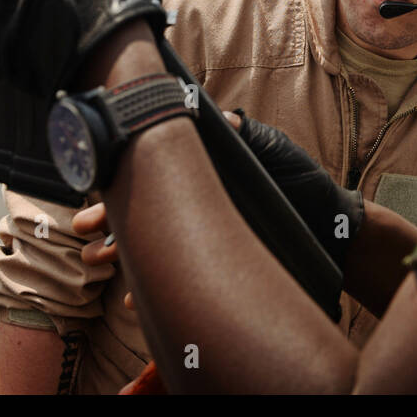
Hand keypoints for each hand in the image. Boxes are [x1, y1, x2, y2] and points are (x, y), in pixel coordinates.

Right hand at [72, 110, 365, 272]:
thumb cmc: (302, 181)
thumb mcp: (276, 151)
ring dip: (119, 255)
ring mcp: (204, 234)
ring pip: (150, 245)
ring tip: (97, 261)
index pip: (153, 174)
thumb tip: (223, 117)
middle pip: (141, 211)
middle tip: (84, 233)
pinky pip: (177, 274)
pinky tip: (132, 299)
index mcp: (204, 173)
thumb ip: (247, 136)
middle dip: (108, 223)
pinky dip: (152, 288)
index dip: (121, 182)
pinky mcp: (216, 262)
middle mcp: (198, 203)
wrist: (332, 226)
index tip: (97, 189)